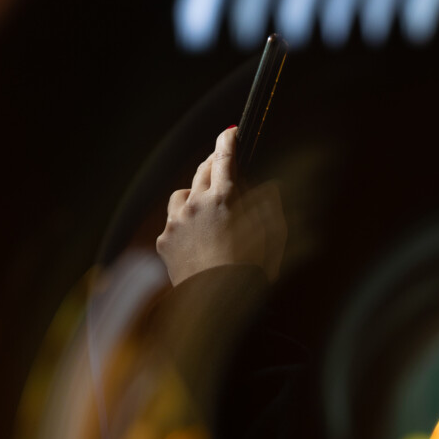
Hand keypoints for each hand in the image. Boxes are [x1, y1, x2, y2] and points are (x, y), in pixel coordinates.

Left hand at [156, 127, 286, 284]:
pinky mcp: (165, 241)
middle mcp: (197, 204)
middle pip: (202, 171)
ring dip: (195, 194)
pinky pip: (173, 222)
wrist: (216, 305)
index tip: (229, 133)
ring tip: (206, 207)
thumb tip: (268, 187)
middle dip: (213, 164)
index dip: (227, 142)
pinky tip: (197, 237)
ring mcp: (177, 222)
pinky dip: (184, 223)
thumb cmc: (252, 272)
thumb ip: (270, 205)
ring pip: (183, 194)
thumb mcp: (273, 236)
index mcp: (226, 199)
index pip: (225, 159)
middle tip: (221, 165)